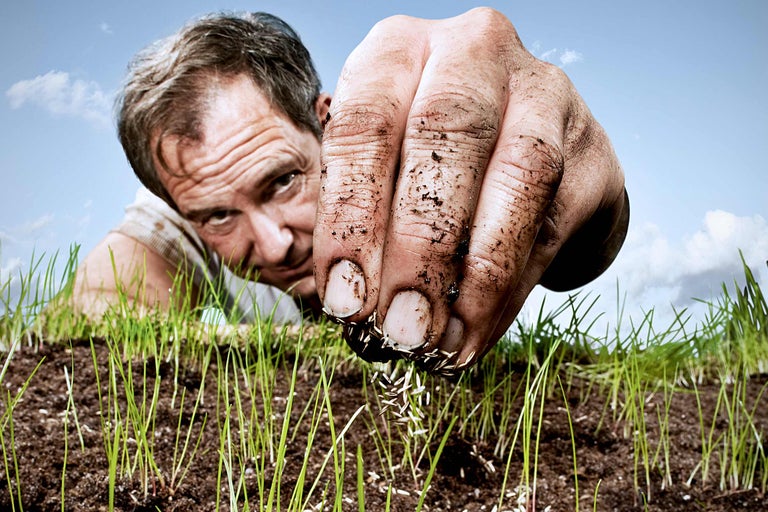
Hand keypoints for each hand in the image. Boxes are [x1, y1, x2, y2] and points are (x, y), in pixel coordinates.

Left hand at [314, 7, 627, 372]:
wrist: (528, 147)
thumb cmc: (427, 164)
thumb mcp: (381, 170)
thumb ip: (359, 222)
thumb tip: (350, 308)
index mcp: (400, 50)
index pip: (366, 124)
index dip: (351, 217)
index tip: (346, 299)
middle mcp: (473, 53)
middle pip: (445, 137)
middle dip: (420, 246)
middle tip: (400, 327)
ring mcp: (543, 92)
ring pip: (517, 178)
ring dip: (476, 276)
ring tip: (443, 342)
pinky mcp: (590, 146)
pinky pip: (552, 223)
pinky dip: (510, 289)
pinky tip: (477, 331)